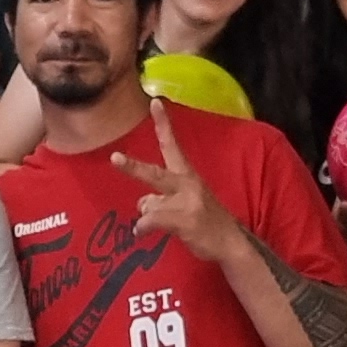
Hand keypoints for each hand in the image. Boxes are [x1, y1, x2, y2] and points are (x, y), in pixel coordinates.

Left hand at [116, 100, 246, 262]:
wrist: (231, 244)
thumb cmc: (207, 222)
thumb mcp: (187, 203)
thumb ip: (162, 198)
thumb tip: (141, 202)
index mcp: (188, 176)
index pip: (173, 145)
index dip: (163, 124)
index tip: (154, 102)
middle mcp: (187, 185)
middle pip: (154, 174)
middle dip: (133, 167)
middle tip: (114, 158)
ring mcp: (187, 202)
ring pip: (149, 204)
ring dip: (148, 216)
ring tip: (157, 225)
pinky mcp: (185, 220)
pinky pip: (151, 221)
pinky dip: (142, 228)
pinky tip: (142, 232)